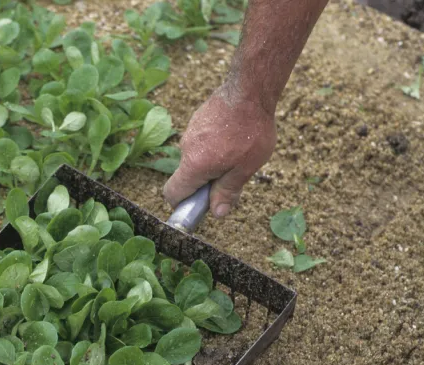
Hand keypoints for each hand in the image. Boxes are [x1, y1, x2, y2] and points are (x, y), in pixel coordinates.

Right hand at [163, 84, 276, 217]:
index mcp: (194, 165)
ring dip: (210, 162)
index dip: (181, 204)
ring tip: (236, 152)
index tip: (198, 205)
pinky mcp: (196, 121)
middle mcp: (186, 149)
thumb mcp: (245, 168)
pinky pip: (200, 142)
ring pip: (195, 158)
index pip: (172, 193)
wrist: (249, 91)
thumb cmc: (250, 131)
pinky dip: (211, 146)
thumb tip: (217, 213)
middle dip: (204, 182)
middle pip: (186, 176)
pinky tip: (232, 137)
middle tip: (230, 176)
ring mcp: (190, 133)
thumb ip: (228, 191)